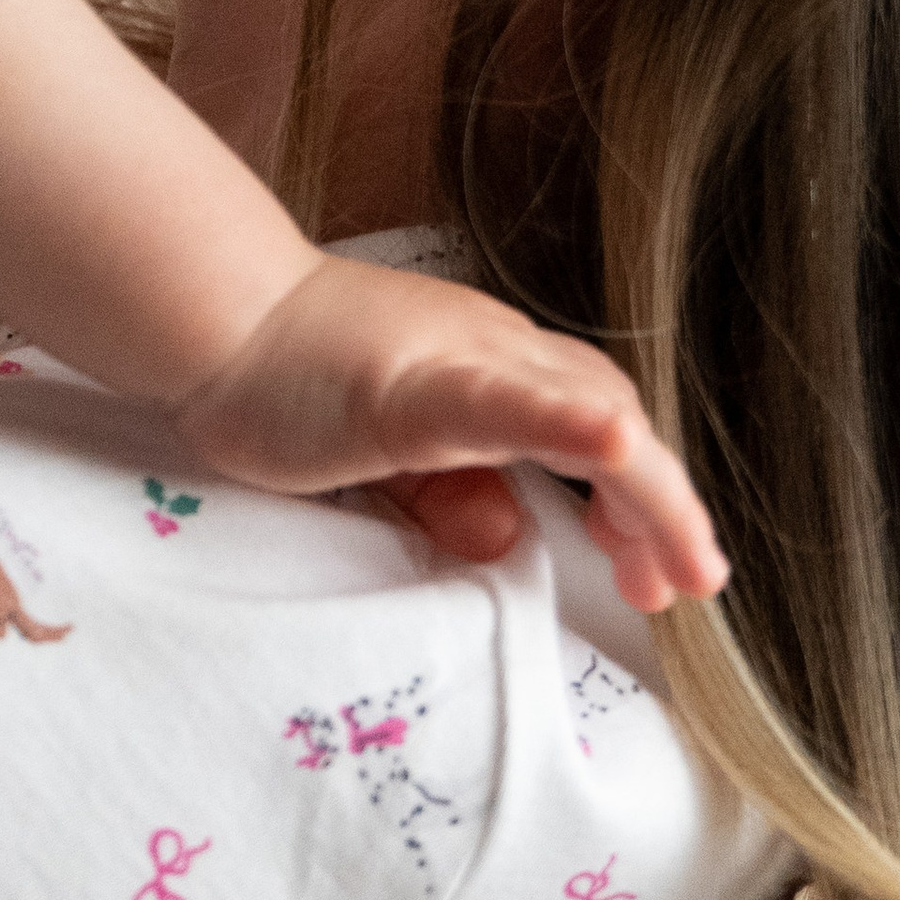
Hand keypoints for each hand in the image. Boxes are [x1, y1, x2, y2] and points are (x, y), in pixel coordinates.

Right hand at [172, 252, 729, 604]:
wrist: (206, 315)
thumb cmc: (282, 377)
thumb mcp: (386, 452)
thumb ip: (447, 491)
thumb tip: (506, 534)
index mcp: (487, 367)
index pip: (594, 421)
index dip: (643, 496)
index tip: (662, 575)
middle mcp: (491, 351)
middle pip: (610, 415)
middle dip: (664, 508)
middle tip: (692, 584)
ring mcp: (457, 361)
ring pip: (584, 409)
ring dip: (648, 489)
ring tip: (683, 559)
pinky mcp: (412, 384)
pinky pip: (505, 402)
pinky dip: (568, 422)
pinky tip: (613, 441)